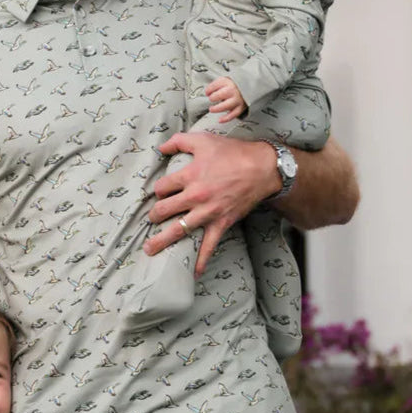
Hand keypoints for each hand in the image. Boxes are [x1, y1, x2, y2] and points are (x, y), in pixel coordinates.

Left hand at [143, 133, 278, 273]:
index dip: (157, 190)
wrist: (263, 168)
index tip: (160, 192)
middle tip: (151, 218)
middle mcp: (195, 196)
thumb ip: (178, 141)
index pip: (161, 188)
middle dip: (154, 215)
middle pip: (163, 210)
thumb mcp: (203, 140)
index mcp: (189, 175)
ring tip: (149, 249)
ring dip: (162, 241)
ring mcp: (208, 212)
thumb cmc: (233, 152)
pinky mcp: (221, 223)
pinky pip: (209, 245)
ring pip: (179, 230)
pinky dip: (201, 260)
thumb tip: (161, 148)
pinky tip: (194, 272)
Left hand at [206, 77, 245, 121]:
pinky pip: (233, 114)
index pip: (215, 85)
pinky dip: (226, 118)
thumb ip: (214, 85)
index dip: (208, 90)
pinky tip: (220, 120)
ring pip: (226, 105)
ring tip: (211, 109)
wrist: (248, 87)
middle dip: (213, 98)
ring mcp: (237, 100)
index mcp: (228, 82)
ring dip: (217, 108)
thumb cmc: (232, 85)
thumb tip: (207, 93)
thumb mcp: (224, 80)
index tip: (207, 93)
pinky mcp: (240, 107)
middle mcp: (233, 91)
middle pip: (222, 94)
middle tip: (211, 99)